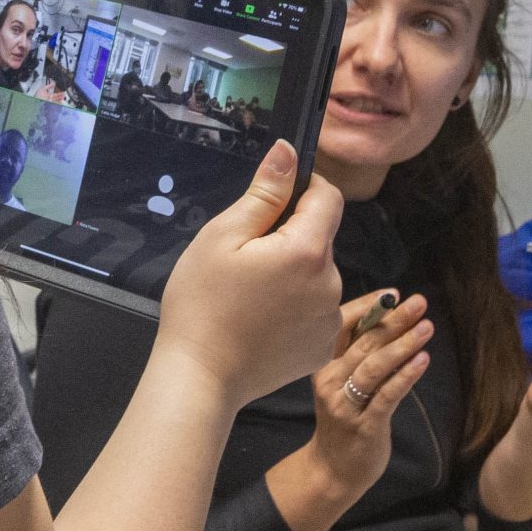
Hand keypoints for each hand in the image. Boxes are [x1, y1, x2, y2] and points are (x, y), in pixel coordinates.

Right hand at [153, 140, 344, 407]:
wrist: (200, 378)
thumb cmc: (201, 304)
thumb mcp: (222, 236)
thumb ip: (264, 192)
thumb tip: (289, 152)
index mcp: (308, 250)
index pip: (328, 197)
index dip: (304, 189)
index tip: (273, 201)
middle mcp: (331, 284)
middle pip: (320, 239)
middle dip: (290, 238)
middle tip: (245, 260)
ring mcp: (330, 319)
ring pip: (318, 276)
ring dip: (294, 274)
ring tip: (250, 296)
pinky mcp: (323, 346)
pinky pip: (316, 310)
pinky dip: (296, 308)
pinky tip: (262, 321)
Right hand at [302, 290, 433, 500]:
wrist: (333, 470)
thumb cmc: (345, 419)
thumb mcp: (343, 382)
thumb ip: (359, 354)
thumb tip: (389, 318)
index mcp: (323, 365)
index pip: (342, 327)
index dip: (368, 308)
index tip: (393, 293)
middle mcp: (330, 381)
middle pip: (364, 343)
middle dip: (394, 320)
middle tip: (419, 303)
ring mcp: (345, 405)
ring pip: (375, 367)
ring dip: (403, 344)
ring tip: (427, 328)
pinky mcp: (364, 425)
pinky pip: (387, 395)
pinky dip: (406, 376)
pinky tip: (422, 360)